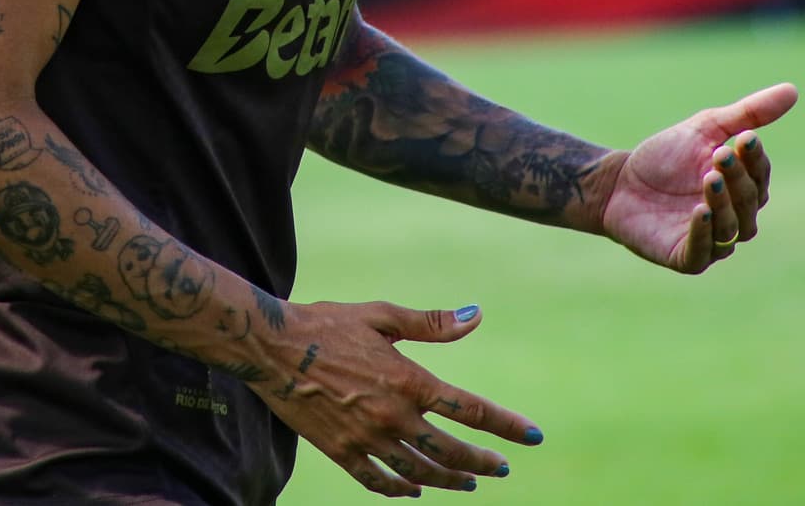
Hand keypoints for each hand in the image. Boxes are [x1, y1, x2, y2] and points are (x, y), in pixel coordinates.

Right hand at [252, 301, 540, 496]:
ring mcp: (366, 438)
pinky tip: (413, 491)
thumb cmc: (327, 323)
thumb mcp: (380, 316)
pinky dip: (400, 490)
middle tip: (502, 469)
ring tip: (466, 483)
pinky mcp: (340, 451)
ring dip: (448, 480)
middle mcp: (392, 415)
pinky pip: (377, 481)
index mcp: (408, 380)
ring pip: (419, 472)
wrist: (271, 346)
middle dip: (482, 463)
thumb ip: (430, 323)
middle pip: (451, 451)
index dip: (507, 426)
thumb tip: (476, 316)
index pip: (471, 410)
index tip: (533, 437)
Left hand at [598, 83, 797, 274]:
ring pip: (730, 228)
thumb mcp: (705, 129)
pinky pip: (702, 252)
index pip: (760, 175)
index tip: (744, 138)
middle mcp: (734, 217)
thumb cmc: (664, 157)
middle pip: (749, 202)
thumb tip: (793, 89)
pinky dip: (703, 233)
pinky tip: (699, 211)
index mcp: (742, 188)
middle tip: (720, 154)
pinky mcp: (686, 258)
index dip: (754, 159)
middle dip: (737, 178)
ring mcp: (712, 240)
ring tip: (708, 179)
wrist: (617, 182)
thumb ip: (747, 114)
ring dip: (723, 203)